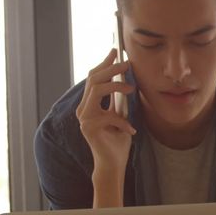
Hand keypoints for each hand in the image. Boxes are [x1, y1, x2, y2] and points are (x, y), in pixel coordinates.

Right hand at [76, 49, 136, 203]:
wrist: (113, 163)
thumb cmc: (118, 139)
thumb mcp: (120, 114)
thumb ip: (118, 98)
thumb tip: (124, 77)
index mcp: (89, 104)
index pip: (93, 77)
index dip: (104, 63)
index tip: (115, 51)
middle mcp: (83, 109)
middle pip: (93, 79)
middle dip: (111, 68)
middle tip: (127, 63)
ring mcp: (83, 118)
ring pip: (97, 90)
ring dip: (116, 85)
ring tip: (132, 88)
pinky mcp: (88, 128)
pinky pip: (108, 115)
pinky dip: (123, 121)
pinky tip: (131, 129)